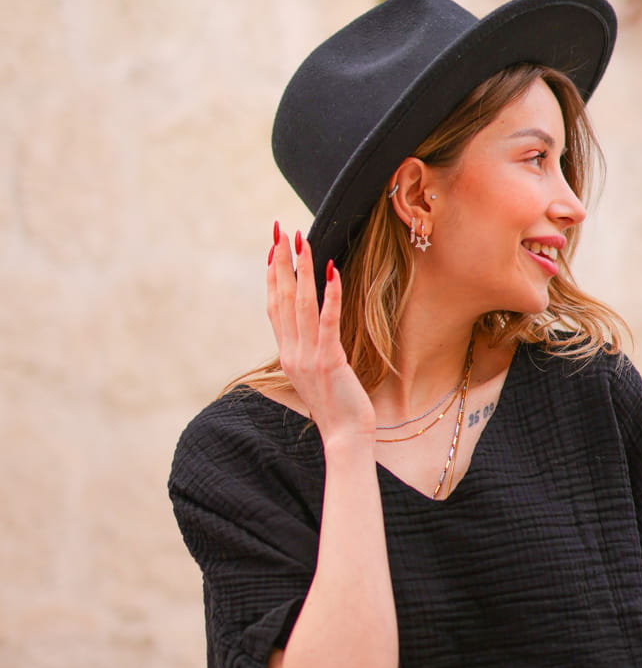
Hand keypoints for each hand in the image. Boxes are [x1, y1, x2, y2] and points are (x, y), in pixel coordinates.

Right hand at [266, 224, 374, 440]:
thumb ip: (309, 351)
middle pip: (280, 298)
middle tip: (279, 231)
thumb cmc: (337, 407)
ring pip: (300, 305)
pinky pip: (327, 322)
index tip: (272, 250)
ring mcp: (308, 357)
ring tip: (302, 241)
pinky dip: (329, 295)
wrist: (344, 436)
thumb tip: (310, 331)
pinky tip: (332, 271)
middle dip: (280, 262)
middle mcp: (292, 352)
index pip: (274, 307)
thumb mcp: (316, 375)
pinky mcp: (329, 361)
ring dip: (301, 270)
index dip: (271, 277)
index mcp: (287, 354)